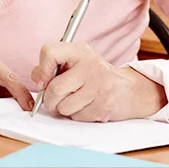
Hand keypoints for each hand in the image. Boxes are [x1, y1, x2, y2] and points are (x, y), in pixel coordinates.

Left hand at [31, 42, 164, 121]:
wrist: (130, 90)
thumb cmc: (95, 77)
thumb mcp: (76, 63)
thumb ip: (52, 68)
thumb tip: (38, 81)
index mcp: (81, 52)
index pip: (49, 52)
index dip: (41, 69)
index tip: (44, 79)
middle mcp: (91, 66)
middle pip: (53, 89)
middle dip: (50, 99)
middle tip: (58, 98)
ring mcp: (99, 86)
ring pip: (63, 106)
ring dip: (65, 109)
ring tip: (77, 101)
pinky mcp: (103, 105)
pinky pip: (76, 116)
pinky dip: (78, 115)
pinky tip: (88, 106)